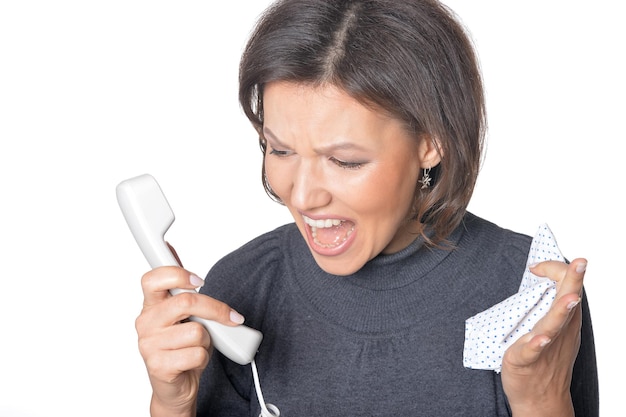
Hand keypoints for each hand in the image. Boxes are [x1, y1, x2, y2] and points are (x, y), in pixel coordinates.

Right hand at [135, 264, 244, 416]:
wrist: (176, 386)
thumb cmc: (181, 346)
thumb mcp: (182, 313)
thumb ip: (179, 286)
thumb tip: (169, 247)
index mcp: (150, 305)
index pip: (152, 279)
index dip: (177, 274)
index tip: (199, 280)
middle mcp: (145, 323)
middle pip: (186, 302)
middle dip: (215, 309)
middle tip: (230, 316)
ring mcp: (149, 345)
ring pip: (196, 330)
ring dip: (207, 339)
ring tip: (198, 345)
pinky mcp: (159, 366)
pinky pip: (197, 353)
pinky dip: (204, 357)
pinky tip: (194, 360)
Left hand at [501, 258, 586, 416]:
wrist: (539, 398)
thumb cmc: (542, 358)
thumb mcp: (550, 326)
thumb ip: (548, 303)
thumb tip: (542, 274)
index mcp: (564, 319)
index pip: (565, 286)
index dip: (553, 270)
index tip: (535, 266)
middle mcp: (558, 330)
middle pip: (568, 301)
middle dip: (573, 281)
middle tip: (580, 263)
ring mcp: (544, 345)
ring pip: (554, 324)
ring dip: (561, 311)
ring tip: (569, 298)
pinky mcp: (526, 359)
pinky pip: (532, 350)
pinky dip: (537, 343)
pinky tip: (541, 338)